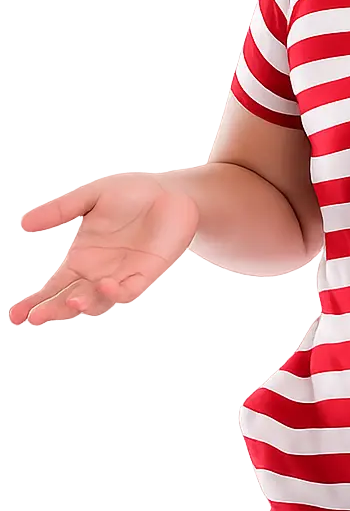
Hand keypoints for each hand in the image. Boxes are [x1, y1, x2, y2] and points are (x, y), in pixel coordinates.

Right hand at [9, 174, 199, 325]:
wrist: (172, 192)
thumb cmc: (132, 194)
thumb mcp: (92, 198)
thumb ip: (61, 211)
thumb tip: (23, 223)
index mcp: (82, 258)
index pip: (54, 287)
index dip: (36, 302)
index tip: (15, 315)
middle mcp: (100, 272)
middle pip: (72, 300)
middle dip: (54, 311)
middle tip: (36, 318)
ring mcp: (124, 275)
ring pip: (100, 301)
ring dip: (85, 305)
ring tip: (71, 302)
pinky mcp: (148, 274)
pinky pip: (130, 290)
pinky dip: (117, 293)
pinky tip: (106, 284)